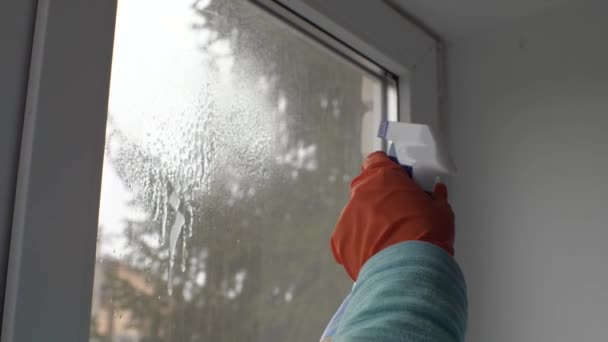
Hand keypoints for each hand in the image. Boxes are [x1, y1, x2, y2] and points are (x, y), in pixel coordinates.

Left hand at [331, 151, 454, 280]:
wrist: (409, 270)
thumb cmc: (426, 235)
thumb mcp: (441, 211)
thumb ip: (436, 198)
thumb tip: (438, 195)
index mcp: (383, 176)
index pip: (378, 161)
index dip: (389, 170)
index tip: (398, 179)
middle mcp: (360, 191)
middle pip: (367, 187)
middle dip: (380, 196)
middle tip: (399, 210)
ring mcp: (347, 215)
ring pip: (358, 212)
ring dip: (370, 219)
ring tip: (390, 237)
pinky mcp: (340, 240)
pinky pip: (349, 236)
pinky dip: (360, 241)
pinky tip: (378, 251)